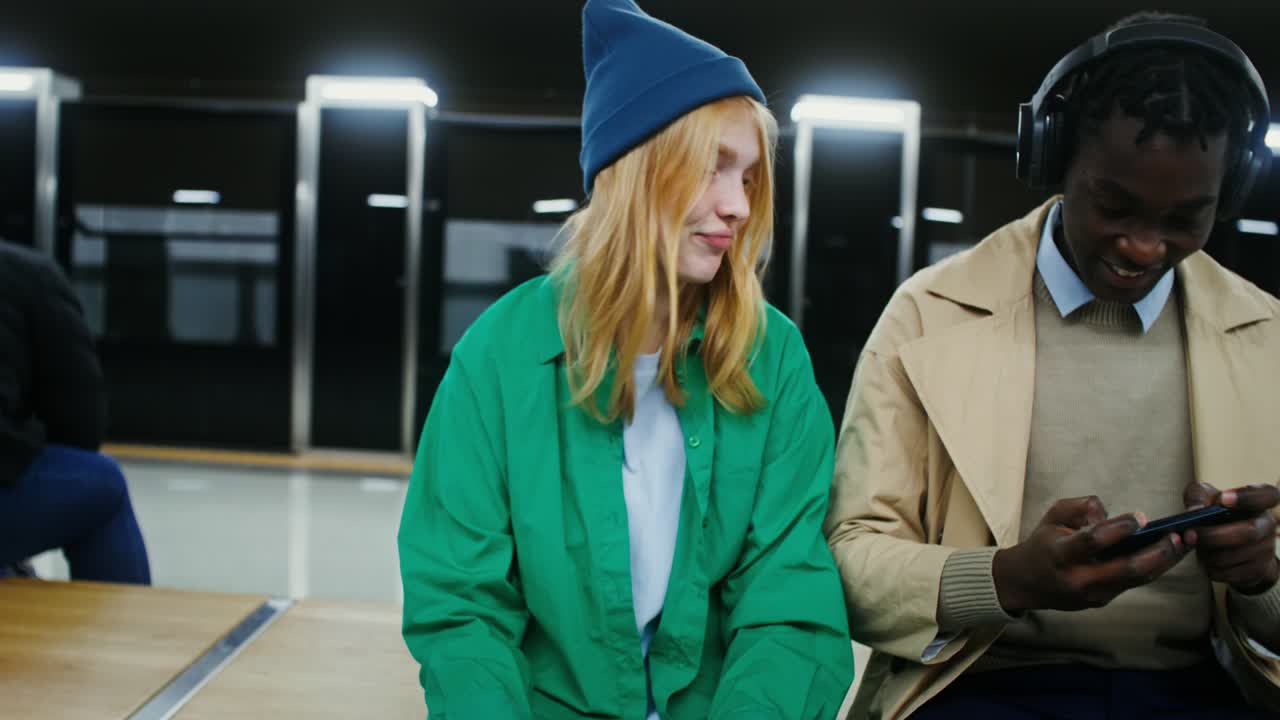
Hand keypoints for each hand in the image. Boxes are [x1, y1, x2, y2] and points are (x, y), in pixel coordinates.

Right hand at [993, 496, 1189, 613]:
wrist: (1026, 583)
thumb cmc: (1043, 544)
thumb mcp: (1052, 516)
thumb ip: (1080, 507)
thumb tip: (1113, 516)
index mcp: (1060, 554)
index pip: (1093, 541)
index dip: (1118, 529)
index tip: (1140, 517)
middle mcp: (1078, 578)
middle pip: (1127, 569)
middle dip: (1157, 552)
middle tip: (1177, 535)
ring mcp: (1093, 594)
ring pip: (1138, 579)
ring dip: (1165, 561)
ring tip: (1184, 542)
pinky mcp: (1103, 600)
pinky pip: (1134, 583)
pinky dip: (1154, 567)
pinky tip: (1169, 552)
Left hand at [1183, 482, 1279, 594]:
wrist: (1228, 544)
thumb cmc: (1216, 514)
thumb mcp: (1205, 497)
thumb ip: (1199, 497)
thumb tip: (1195, 510)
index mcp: (1260, 501)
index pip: (1266, 495)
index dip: (1247, 497)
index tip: (1223, 499)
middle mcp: (1268, 524)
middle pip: (1247, 533)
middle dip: (1214, 536)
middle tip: (1190, 534)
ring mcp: (1266, 549)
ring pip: (1237, 556)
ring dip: (1210, 554)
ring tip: (1196, 548)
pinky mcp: (1258, 570)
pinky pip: (1233, 573)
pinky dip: (1213, 568)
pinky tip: (1205, 562)